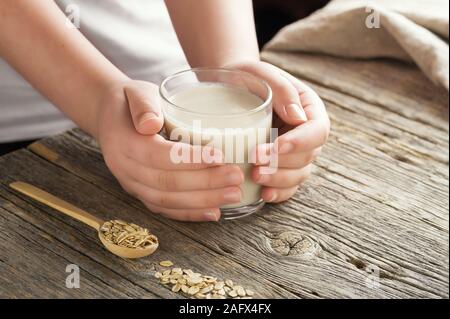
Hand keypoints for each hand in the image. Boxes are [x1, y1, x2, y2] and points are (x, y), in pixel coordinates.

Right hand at [96, 80, 243, 221]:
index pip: (160, 156)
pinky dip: (190, 213)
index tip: (220, 156)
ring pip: (168, 200)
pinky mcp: (141, 193)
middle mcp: (125, 168)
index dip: (190, 159)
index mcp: (124, 142)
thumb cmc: (131, 101)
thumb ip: (144, 106)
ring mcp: (132, 184)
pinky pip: (165, 209)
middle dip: (205, 183)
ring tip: (233, 195)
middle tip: (236, 177)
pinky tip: (214, 213)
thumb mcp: (137, 93)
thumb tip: (150, 124)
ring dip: (203, 201)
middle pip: (167, 183)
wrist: (110, 117)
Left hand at [226, 60, 329, 202]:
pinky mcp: (280, 166)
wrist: (229, 87)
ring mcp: (294, 152)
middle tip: (256, 163)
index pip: (317, 131)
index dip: (300, 143)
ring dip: (279, 180)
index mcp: (309, 109)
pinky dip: (278, 193)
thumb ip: (282, 90)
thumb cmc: (246, 77)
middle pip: (307, 157)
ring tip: (255, 177)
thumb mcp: (261, 72)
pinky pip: (287, 185)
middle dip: (282, 164)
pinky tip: (263, 195)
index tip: (276, 146)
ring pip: (298, 174)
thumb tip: (299, 118)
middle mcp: (305, 133)